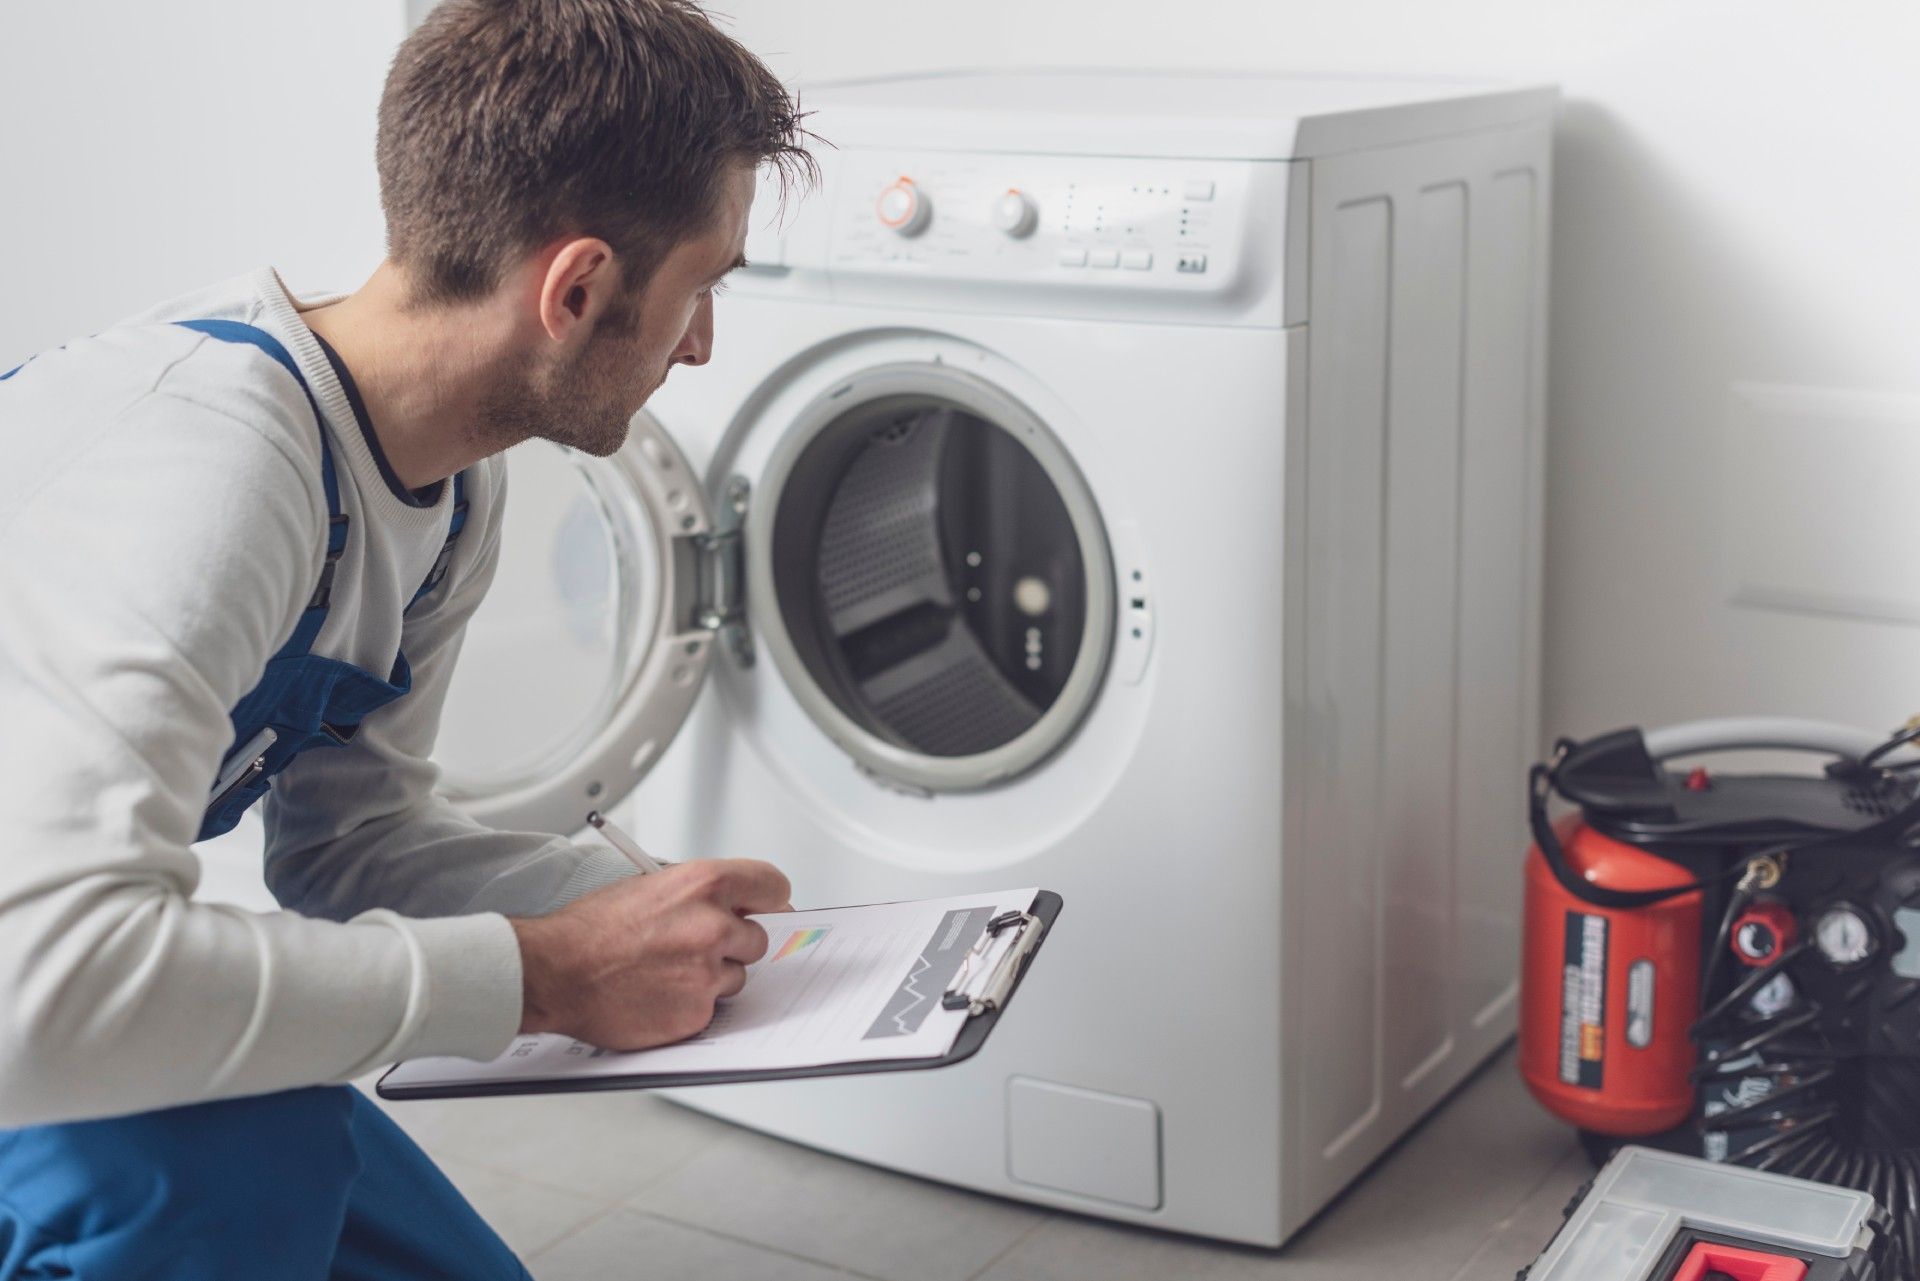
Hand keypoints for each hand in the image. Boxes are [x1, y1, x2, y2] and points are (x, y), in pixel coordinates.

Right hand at [509, 859, 790, 1049]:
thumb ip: (699, 894)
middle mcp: (713, 927)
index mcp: (704, 885)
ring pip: (737, 976)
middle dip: (735, 944)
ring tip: (667, 970)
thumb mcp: (651, 886)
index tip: (769, 908)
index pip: (772, 886)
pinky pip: (712, 1007)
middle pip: (759, 938)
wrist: (557, 971)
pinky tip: (659, 993)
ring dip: (713, 975)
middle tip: (698, 946)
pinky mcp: (697, 1012)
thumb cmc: (592, 929)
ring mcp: (708, 973)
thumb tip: (733, 905)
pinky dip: (692, 1004)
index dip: (770, 900)